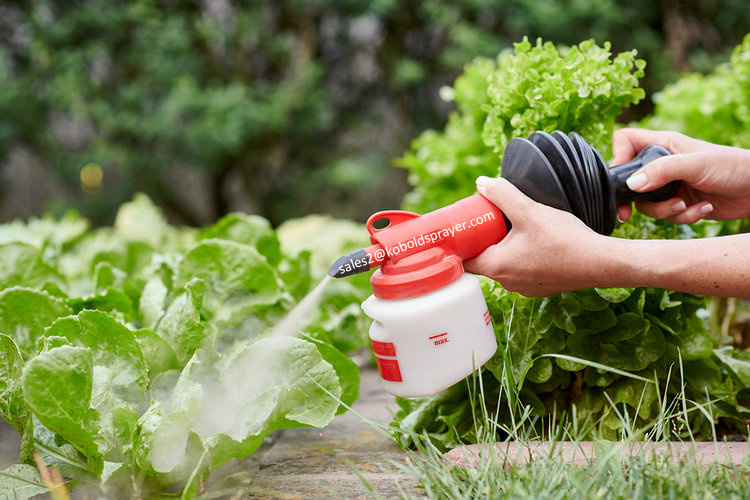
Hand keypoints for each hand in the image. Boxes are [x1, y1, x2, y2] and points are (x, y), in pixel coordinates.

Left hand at [464, 177, 606, 296]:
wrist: (602, 262)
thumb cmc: (564, 240)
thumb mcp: (528, 211)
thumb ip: (502, 194)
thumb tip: (482, 183)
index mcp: (496, 267)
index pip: (463, 261)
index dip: (459, 245)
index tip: (462, 230)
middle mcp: (507, 282)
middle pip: (483, 260)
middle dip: (483, 240)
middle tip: (487, 220)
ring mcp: (524, 287)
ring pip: (504, 265)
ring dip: (504, 247)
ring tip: (511, 226)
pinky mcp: (541, 285)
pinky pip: (522, 269)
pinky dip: (522, 255)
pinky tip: (533, 240)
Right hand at [612, 128, 749, 222]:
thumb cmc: (732, 166)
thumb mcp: (695, 165)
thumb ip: (661, 172)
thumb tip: (631, 185)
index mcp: (662, 144)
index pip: (625, 142)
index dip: (617, 157)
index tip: (623, 178)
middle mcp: (661, 164)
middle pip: (630, 181)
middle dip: (632, 200)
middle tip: (626, 214)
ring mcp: (670, 185)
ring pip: (647, 204)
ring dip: (666, 211)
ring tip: (687, 205)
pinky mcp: (680, 203)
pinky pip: (668, 216)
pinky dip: (684, 216)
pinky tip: (703, 209)